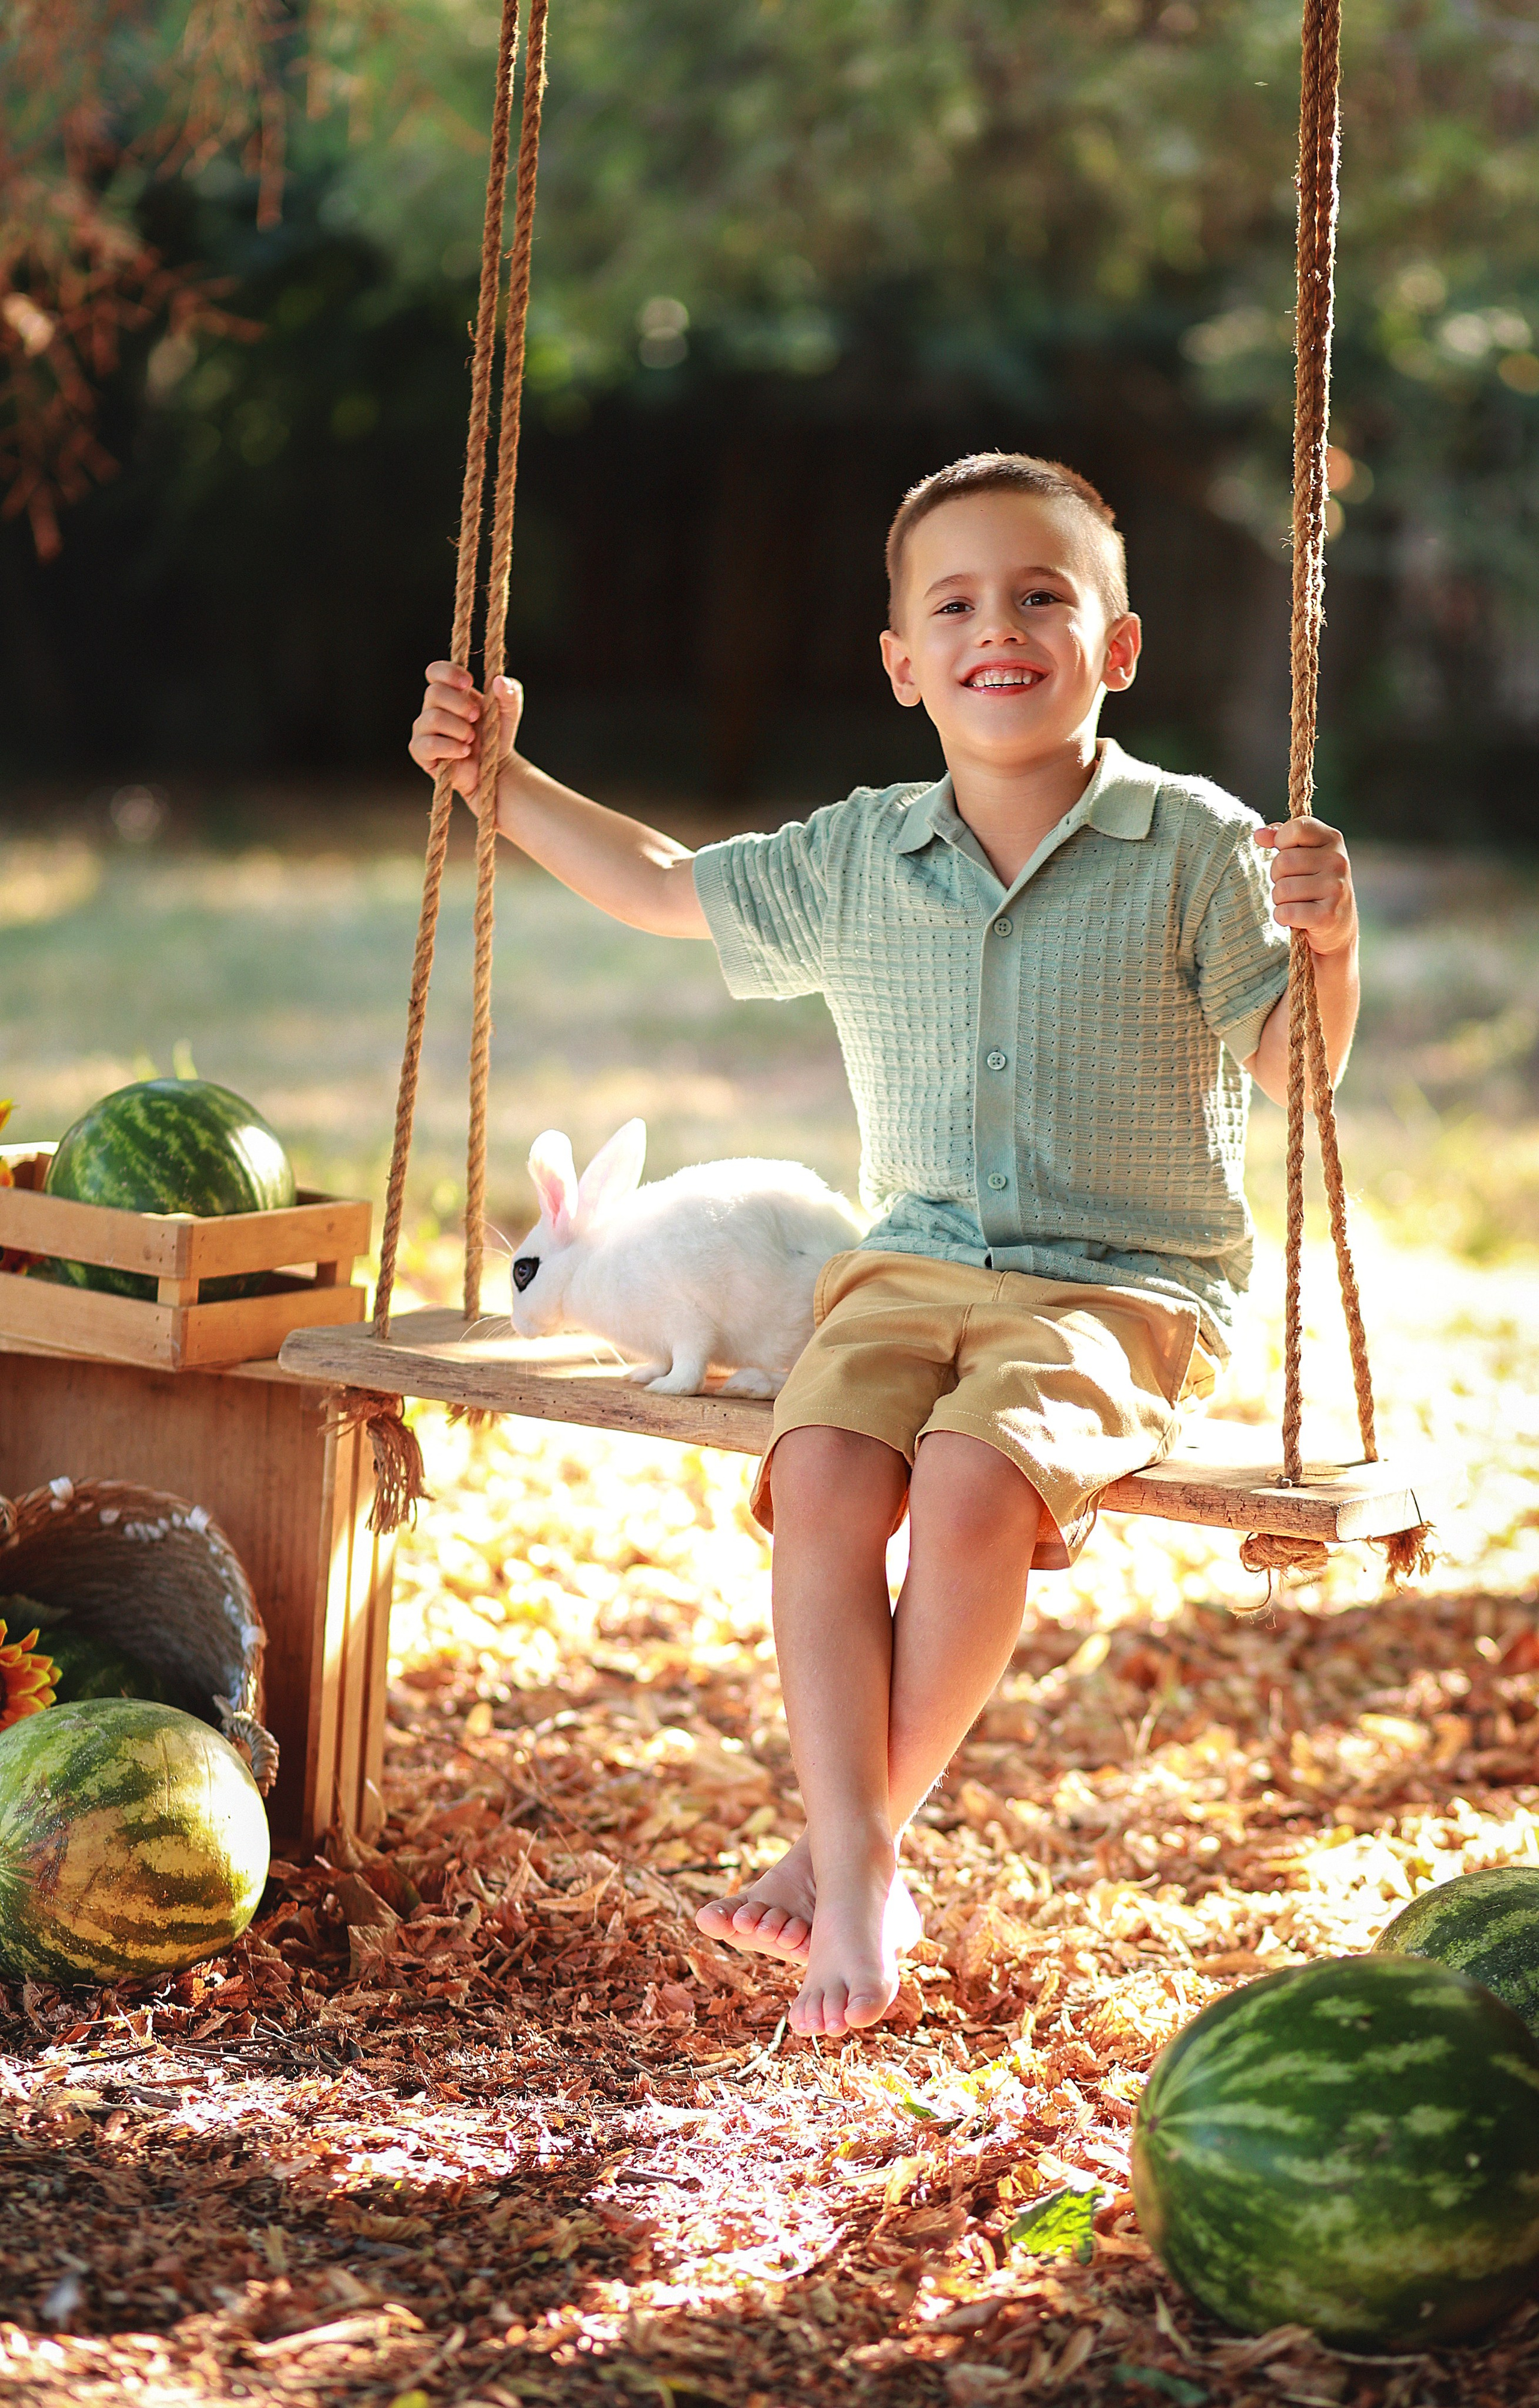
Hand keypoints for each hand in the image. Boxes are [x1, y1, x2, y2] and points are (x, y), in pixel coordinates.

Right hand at [408, 663, 523, 798]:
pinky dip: (451, 747)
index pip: (435, 671)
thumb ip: (510, 693)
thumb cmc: (496, 736)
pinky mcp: (421, 751)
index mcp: (450, 691)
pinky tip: (465, 751)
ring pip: (433, 718)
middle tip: (476, 716)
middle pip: (434, 692)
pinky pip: (429, 744)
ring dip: (459, 728)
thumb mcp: (510, 713)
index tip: (469, 683)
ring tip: (471, 739)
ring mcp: (423, 729)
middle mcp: (432, 707)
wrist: (493, 769)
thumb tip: (499, 680)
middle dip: (460, 704)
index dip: (449, 673)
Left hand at [1253, 815, 1355, 954]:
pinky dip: (1283, 917)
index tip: (1288, 854)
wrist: (1338, 926)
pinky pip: (1286, 912)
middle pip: (1283, 862)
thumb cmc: (1314, 885)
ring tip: (1295, 901)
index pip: (1295, 829)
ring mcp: (1335, 888)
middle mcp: (1338, 861)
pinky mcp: (1327, 916)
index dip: (1281, 842)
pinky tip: (1296, 917)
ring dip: (1280, 899)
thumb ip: (1281, 838)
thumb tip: (1259, 835)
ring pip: (1282, 889)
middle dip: (1277, 876)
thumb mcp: (1304, 854)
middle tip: (1292, 885)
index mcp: (1332, 839)